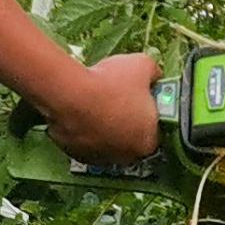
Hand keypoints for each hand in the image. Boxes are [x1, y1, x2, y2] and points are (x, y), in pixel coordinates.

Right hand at [48, 49, 164, 165]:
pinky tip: (81, 111)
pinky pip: (86, 142)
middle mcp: (126, 157)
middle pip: (130, 137)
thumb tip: (154, 76)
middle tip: (117, 99)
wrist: (71, 96)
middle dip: (126, 121)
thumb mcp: (143, 65)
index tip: (138, 97)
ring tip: (97, 103)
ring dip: (106, 127)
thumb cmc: (111, 84)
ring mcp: (100, 159)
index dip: (147, 111)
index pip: (153, 128)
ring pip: (107, 141)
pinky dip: (85, 130)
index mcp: (148, 140)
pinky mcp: (77, 155)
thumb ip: (154, 74)